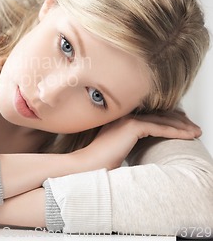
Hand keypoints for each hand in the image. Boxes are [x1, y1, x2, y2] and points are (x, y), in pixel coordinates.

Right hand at [71, 109, 201, 170]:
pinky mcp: (131, 127)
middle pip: (157, 115)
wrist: (85, 165)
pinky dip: (176, 132)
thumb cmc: (97, 163)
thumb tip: (136, 148)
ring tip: (195, 132)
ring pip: (161, 120)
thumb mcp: (115, 150)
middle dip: (178, 120)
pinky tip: (187, 136)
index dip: (167, 118)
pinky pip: (160, 128)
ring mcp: (126, 119)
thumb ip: (126, 143)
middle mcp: (123, 116)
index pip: (148, 115)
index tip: (181, 123)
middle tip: (193, 127)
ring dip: (182, 127)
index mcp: (118, 120)